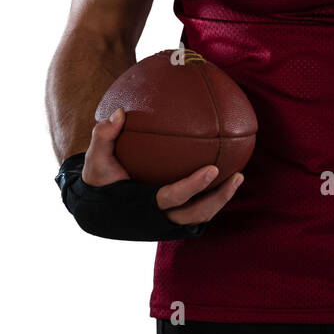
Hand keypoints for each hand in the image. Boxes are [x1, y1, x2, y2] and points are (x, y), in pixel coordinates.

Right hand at [83, 106, 243, 226]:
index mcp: (141, 206)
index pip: (172, 198)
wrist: (97, 207)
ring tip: (238, 175)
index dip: (193, 187)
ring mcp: (169, 220)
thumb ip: (103, 136)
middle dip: (218, 198)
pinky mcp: (174, 217)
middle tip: (237, 175)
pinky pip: (197, 208)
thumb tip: (120, 113)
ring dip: (221, 198)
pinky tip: (225, 174)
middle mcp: (159, 218)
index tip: (213, 169)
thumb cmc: (99, 178)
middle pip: (195, 215)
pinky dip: (212, 195)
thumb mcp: (95, 159)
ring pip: (200, 215)